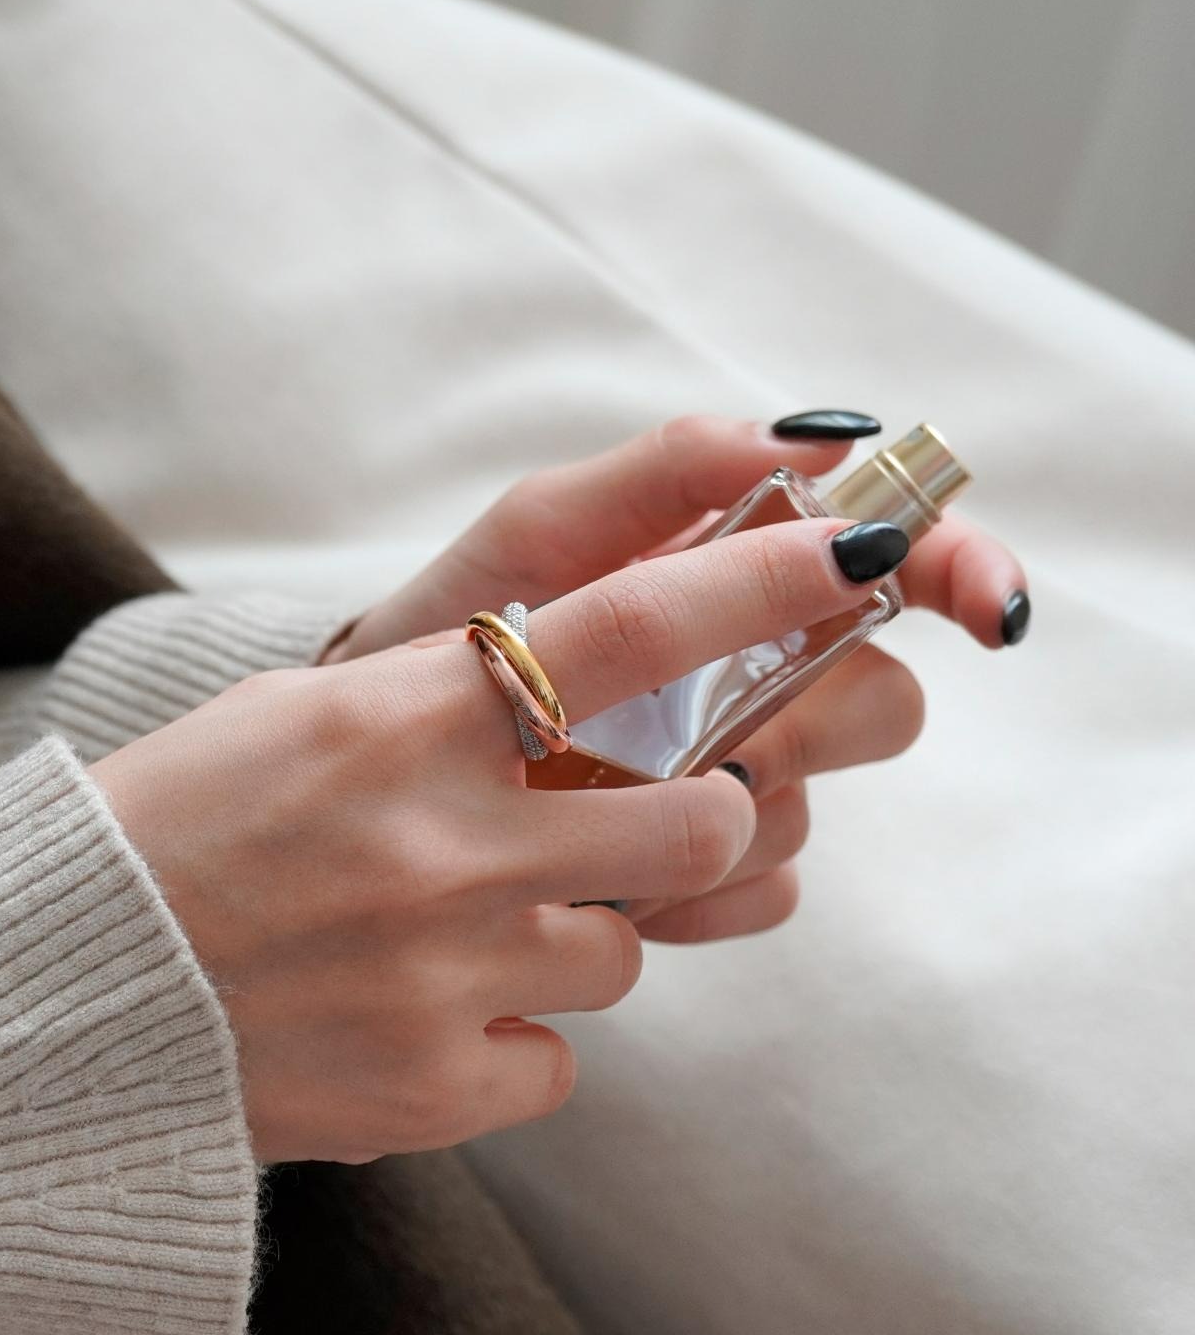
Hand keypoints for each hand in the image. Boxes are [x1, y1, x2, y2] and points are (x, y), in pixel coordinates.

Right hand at [94, 514, 907, 1163]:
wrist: (40, 1005)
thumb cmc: (157, 835)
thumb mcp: (286, 719)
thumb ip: (434, 701)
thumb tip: (570, 694)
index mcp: (396, 721)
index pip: (626, 630)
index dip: (759, 584)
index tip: (847, 552)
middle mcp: (442, 842)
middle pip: (700, 821)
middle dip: (708, 818)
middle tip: (662, 817)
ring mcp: (443, 973)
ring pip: (622, 955)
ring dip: (567, 939)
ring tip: (445, 939)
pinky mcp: (433, 1090)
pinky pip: (554, 1062)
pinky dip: (504, 1042)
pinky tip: (407, 1021)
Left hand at [323, 416, 1027, 944]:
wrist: (349, 772)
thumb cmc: (443, 635)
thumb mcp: (535, 539)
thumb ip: (662, 476)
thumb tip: (816, 437)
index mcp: (727, 586)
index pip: (896, 566)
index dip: (962, 571)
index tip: (985, 603)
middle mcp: (748, 685)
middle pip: (877, 704)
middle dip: (805, 721)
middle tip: (705, 730)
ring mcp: (722, 788)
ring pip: (806, 810)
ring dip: (717, 811)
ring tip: (598, 803)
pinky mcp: (689, 882)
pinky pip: (754, 896)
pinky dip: (689, 894)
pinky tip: (602, 879)